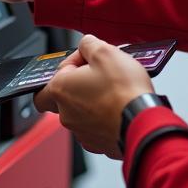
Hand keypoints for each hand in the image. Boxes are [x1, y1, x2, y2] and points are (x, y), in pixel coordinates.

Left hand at [33, 35, 155, 158]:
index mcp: (61, 90)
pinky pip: (96, 126)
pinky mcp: (98, 143)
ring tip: (115, 90)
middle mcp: (66, 114)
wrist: (143, 121)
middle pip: (65, 96)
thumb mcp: (105, 51)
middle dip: (81, 84)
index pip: (45, 81)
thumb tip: (86, 45)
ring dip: (93, 100)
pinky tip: (119, 106)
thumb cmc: (123, 91)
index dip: (66, 67)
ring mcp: (81, 131)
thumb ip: (88, 44)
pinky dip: (104, 117)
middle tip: (100, 75)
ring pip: (81, 112)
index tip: (85, 61)